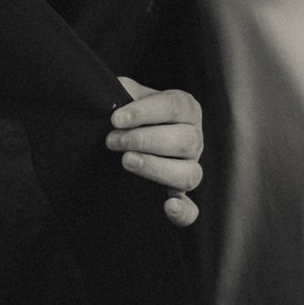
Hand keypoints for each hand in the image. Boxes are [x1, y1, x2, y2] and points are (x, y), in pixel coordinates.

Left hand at [107, 77, 202, 226]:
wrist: (118, 134)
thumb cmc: (125, 112)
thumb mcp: (125, 94)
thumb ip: (121, 92)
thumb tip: (110, 98)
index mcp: (185, 109)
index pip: (174, 107)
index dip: (145, 112)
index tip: (116, 119)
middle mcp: (193, 139)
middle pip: (184, 141)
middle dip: (145, 140)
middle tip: (113, 141)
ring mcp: (189, 168)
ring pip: (189, 174)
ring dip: (156, 168)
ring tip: (127, 161)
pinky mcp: (179, 195)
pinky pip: (191, 210)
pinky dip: (184, 212)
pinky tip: (168, 207)